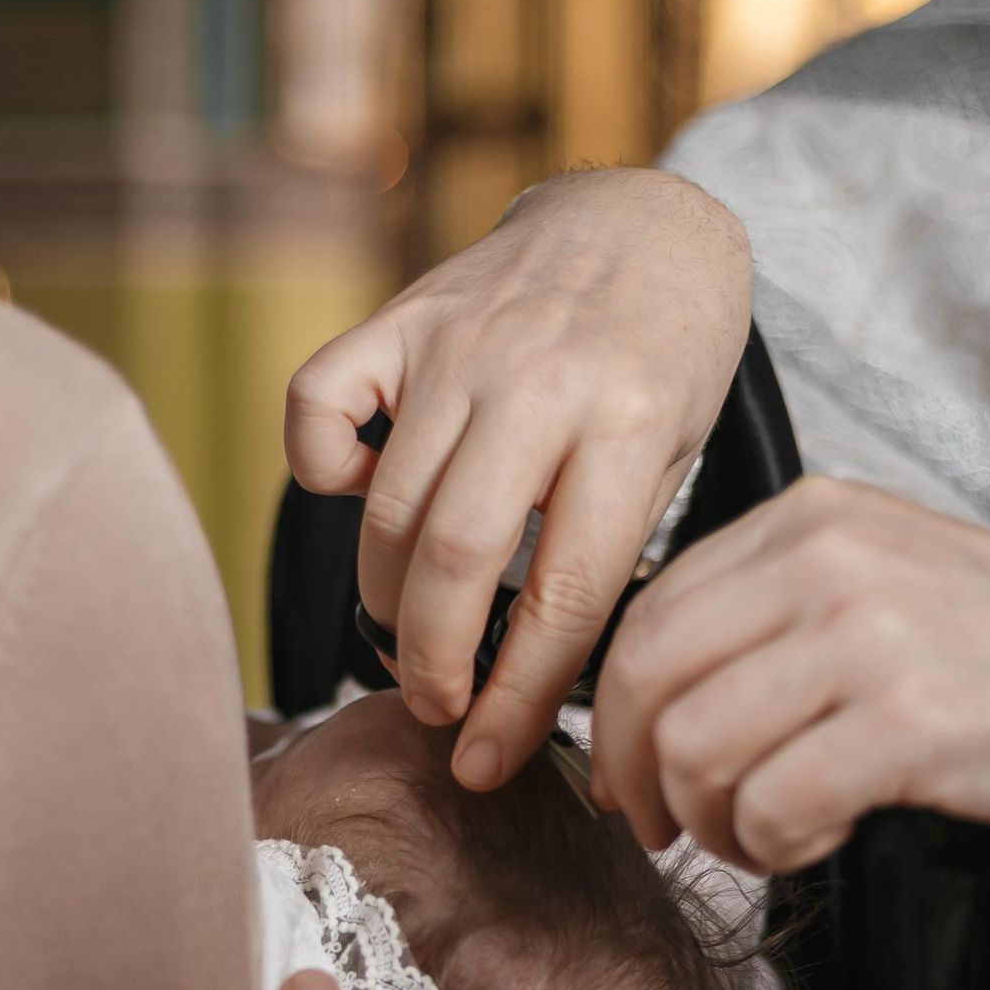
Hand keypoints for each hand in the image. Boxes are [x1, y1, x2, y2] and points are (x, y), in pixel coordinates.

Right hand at [287, 167, 749, 790]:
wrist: (645, 225)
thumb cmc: (664, 367)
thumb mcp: (672, 464)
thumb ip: (603, 559)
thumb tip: (530, 702)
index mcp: (629, 426)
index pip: (561, 597)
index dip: (516, 700)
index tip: (486, 763)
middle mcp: (538, 381)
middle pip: (453, 559)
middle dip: (432, 663)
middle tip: (437, 705)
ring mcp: (460, 344)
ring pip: (387, 506)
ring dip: (384, 598)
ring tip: (410, 634)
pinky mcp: (402, 316)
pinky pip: (317, 404)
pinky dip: (319, 468)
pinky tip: (360, 495)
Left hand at [591, 477, 989, 872]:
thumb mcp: (882, 584)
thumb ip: (770, 616)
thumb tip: (643, 707)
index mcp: (811, 517)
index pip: (648, 612)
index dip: (610, 713)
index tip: (624, 777)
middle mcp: (831, 559)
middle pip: (647, 678)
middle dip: (632, 775)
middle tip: (662, 830)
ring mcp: (872, 635)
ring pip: (695, 747)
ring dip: (706, 823)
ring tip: (759, 840)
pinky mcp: (914, 721)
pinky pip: (772, 805)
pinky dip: (770, 849)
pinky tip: (813, 845)